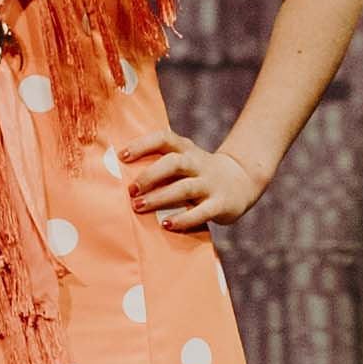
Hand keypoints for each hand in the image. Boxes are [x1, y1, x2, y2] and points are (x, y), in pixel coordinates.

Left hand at [125, 134, 266, 232]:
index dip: (142, 145)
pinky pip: (201, 212)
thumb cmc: (199, 173)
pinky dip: (184, 219)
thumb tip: (120, 177)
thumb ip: (160, 165)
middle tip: (130, 190)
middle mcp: (198, 163)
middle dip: (149, 175)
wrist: (242, 180)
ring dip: (160, 197)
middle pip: (173, 162)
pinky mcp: (220, 204)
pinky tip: (167, 225)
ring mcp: (210, 183)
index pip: (164, 138)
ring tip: (139, 206)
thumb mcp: (184, 161)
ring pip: (185, 187)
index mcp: (186, 149)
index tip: (122, 156)